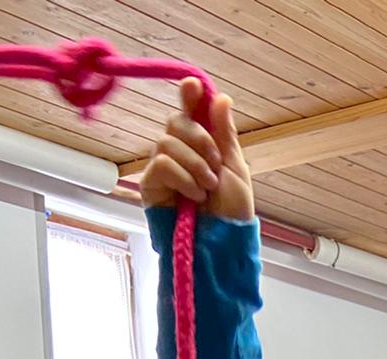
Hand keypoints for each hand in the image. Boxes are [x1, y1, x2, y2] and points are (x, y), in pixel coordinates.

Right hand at [141, 79, 253, 220]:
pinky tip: (193, 196)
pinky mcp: (150, 185)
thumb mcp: (235, 170)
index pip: (190, 111)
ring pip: (168, 140)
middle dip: (201, 141)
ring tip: (206, 188)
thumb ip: (225, 134)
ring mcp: (162, 168)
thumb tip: (220, 97)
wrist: (222, 244)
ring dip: (195, 164)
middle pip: (176, 121)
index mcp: (201, 145)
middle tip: (215, 168)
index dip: (190, 95)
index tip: (193, 87)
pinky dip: (183, 177)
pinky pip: (162, 162)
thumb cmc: (231, 214)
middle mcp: (178, 152)